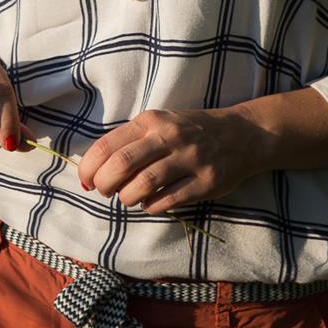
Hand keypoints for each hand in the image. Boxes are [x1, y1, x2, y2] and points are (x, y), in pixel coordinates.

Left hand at [76, 106, 261, 214]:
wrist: (240, 134)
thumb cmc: (189, 130)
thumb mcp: (159, 123)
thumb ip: (130, 141)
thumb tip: (94, 169)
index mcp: (152, 120)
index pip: (108, 145)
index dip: (89, 168)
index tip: (86, 181)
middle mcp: (170, 136)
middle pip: (122, 165)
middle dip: (105, 184)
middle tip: (106, 191)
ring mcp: (190, 159)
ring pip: (144, 185)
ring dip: (127, 198)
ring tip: (128, 198)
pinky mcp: (206, 182)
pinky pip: (168, 200)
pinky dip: (151, 206)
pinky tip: (150, 203)